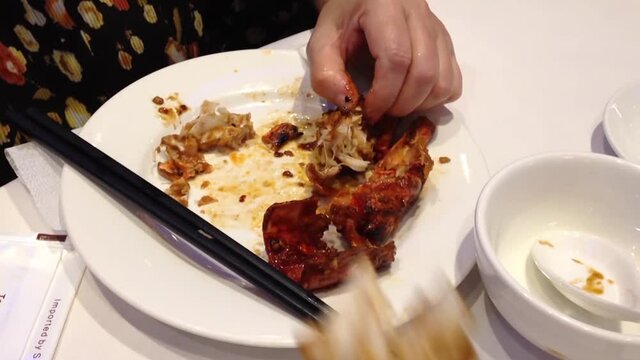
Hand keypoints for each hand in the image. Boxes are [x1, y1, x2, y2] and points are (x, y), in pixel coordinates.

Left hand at [308, 0, 461, 121]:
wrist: (362, 0)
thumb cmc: (343, 20)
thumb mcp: (322, 41)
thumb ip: (324, 72)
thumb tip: (348, 104)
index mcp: (385, 8)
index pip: (396, 58)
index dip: (384, 94)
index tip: (369, 111)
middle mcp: (419, 14)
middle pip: (424, 72)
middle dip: (402, 104)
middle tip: (381, 112)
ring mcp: (437, 29)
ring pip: (444, 79)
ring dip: (420, 105)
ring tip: (396, 106)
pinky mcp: (446, 42)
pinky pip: (453, 79)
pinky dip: (436, 98)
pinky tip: (414, 98)